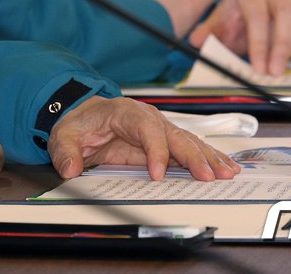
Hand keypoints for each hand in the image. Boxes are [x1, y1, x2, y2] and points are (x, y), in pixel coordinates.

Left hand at [47, 95, 240, 180]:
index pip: (146, 128)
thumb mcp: (63, 136)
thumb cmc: (78, 125)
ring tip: (226, 173)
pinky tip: (227, 167)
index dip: (155, 150)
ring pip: (188, 142)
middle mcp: (148, 118)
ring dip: (208, 158)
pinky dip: (209, 158)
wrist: (83, 118)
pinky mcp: (165, 142)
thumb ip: (65, 151)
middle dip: (192, 156)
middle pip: (174, 135)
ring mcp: (160, 129)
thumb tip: (70, 168)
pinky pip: (191, 148)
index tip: (157, 174)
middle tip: (207, 177)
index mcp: (125, 113)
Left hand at [188, 0, 290, 75]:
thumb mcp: (222, 21)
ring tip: (280, 65)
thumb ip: (209, 32)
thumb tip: (196, 41)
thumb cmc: (239, 13)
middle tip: (275, 73)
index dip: (258, 43)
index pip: (257, 14)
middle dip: (280, 48)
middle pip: (285, 15)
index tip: (259, 68)